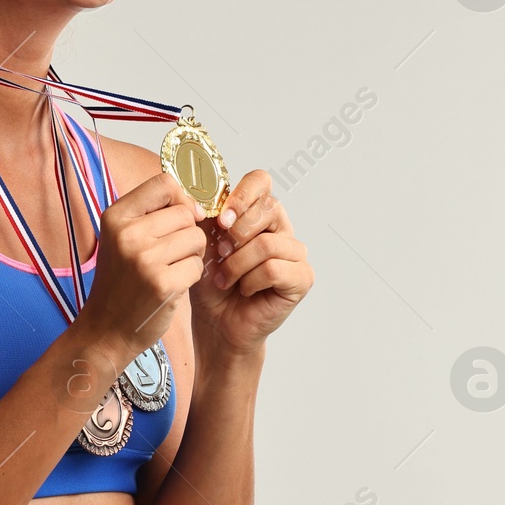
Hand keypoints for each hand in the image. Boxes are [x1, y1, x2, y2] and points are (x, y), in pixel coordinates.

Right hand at [76, 173, 205, 365]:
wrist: (105, 330)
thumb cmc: (120, 282)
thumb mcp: (122, 239)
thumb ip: (152, 214)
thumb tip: (195, 203)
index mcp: (115, 217)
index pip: (164, 183)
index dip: (180, 198)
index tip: (179, 217)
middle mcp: (127, 234)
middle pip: (185, 213)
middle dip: (188, 232)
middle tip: (170, 253)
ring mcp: (144, 259)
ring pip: (196, 238)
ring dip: (192, 254)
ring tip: (170, 269)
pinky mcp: (162, 284)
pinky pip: (198, 265)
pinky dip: (192, 276)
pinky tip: (172, 286)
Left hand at [190, 170, 312, 353]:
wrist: (217, 323)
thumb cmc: (212, 284)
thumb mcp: (202, 244)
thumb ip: (207, 216)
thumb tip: (204, 195)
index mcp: (258, 213)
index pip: (261, 181)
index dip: (241, 195)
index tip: (221, 219)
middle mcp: (282, 228)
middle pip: (268, 208)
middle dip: (236, 233)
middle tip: (220, 253)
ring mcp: (295, 253)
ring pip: (267, 244)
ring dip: (238, 264)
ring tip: (225, 278)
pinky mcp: (301, 278)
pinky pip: (274, 269)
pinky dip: (251, 281)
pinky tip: (244, 290)